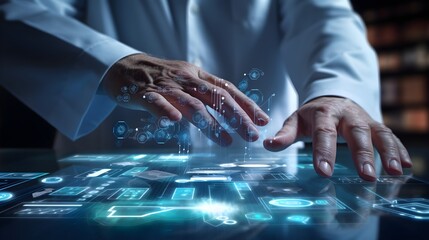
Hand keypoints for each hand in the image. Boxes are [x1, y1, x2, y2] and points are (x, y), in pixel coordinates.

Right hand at [102, 53, 268, 145]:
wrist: (124, 67)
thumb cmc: (160, 78)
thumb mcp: (186, 80)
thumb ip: (205, 94)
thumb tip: (231, 112)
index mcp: (197, 76)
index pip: (227, 89)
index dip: (247, 104)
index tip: (263, 120)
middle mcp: (186, 79)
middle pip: (216, 97)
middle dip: (237, 117)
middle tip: (251, 136)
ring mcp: (166, 86)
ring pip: (192, 104)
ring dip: (211, 123)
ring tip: (226, 141)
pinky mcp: (144, 93)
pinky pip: (156, 102)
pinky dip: (167, 111)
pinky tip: (177, 121)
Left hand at [263, 97, 411, 180]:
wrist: (333, 97)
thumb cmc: (312, 115)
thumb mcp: (296, 120)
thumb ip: (285, 134)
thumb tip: (268, 145)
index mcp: (324, 113)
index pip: (323, 133)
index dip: (323, 152)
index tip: (323, 172)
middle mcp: (347, 115)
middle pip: (356, 133)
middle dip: (362, 154)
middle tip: (366, 176)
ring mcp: (364, 119)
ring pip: (378, 133)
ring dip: (388, 152)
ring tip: (393, 172)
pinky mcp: (375, 125)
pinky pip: (390, 135)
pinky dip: (399, 149)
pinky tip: (404, 166)